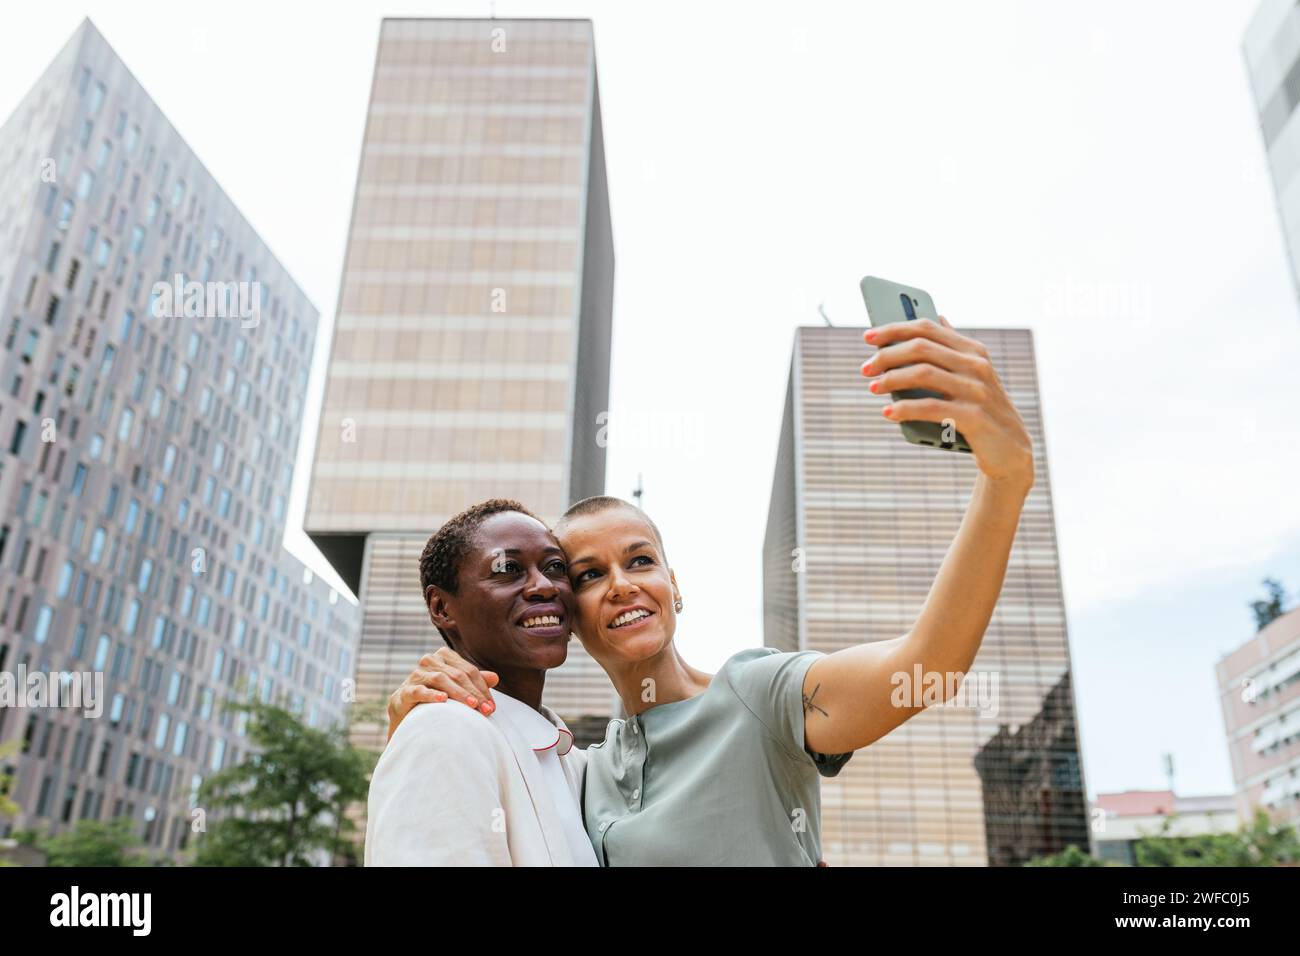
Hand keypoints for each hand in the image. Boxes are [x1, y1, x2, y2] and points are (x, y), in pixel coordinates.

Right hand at [386, 646, 499, 741]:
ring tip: (472, 705)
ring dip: (458, 693)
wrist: (406, 714)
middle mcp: (429, 661)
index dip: (482, 688)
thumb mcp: (457, 689)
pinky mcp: (404, 691)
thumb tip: (495, 677)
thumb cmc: (435, 698)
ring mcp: (415, 675)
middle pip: (457, 675)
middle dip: (474, 693)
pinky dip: (431, 695)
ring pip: (440, 679)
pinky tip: (443, 700)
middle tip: (486, 710)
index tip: (492, 707)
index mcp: (444, 656)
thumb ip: (473, 682)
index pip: (468, 671)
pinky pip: (418, 690)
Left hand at [861, 316, 1033, 490]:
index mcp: (972, 350)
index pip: (927, 328)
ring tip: (873, 388)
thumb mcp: (972, 375)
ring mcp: (977, 390)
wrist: (1011, 450)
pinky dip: (904, 409)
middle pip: (921, 348)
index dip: (894, 329)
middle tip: (865, 369)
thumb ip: (954, 349)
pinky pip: (930, 407)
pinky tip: (888, 413)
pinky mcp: (974, 417)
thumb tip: (938, 317)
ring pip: (923, 374)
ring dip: (891, 380)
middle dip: (887, 356)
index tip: (868, 337)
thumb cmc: (982, 410)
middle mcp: (976, 365)